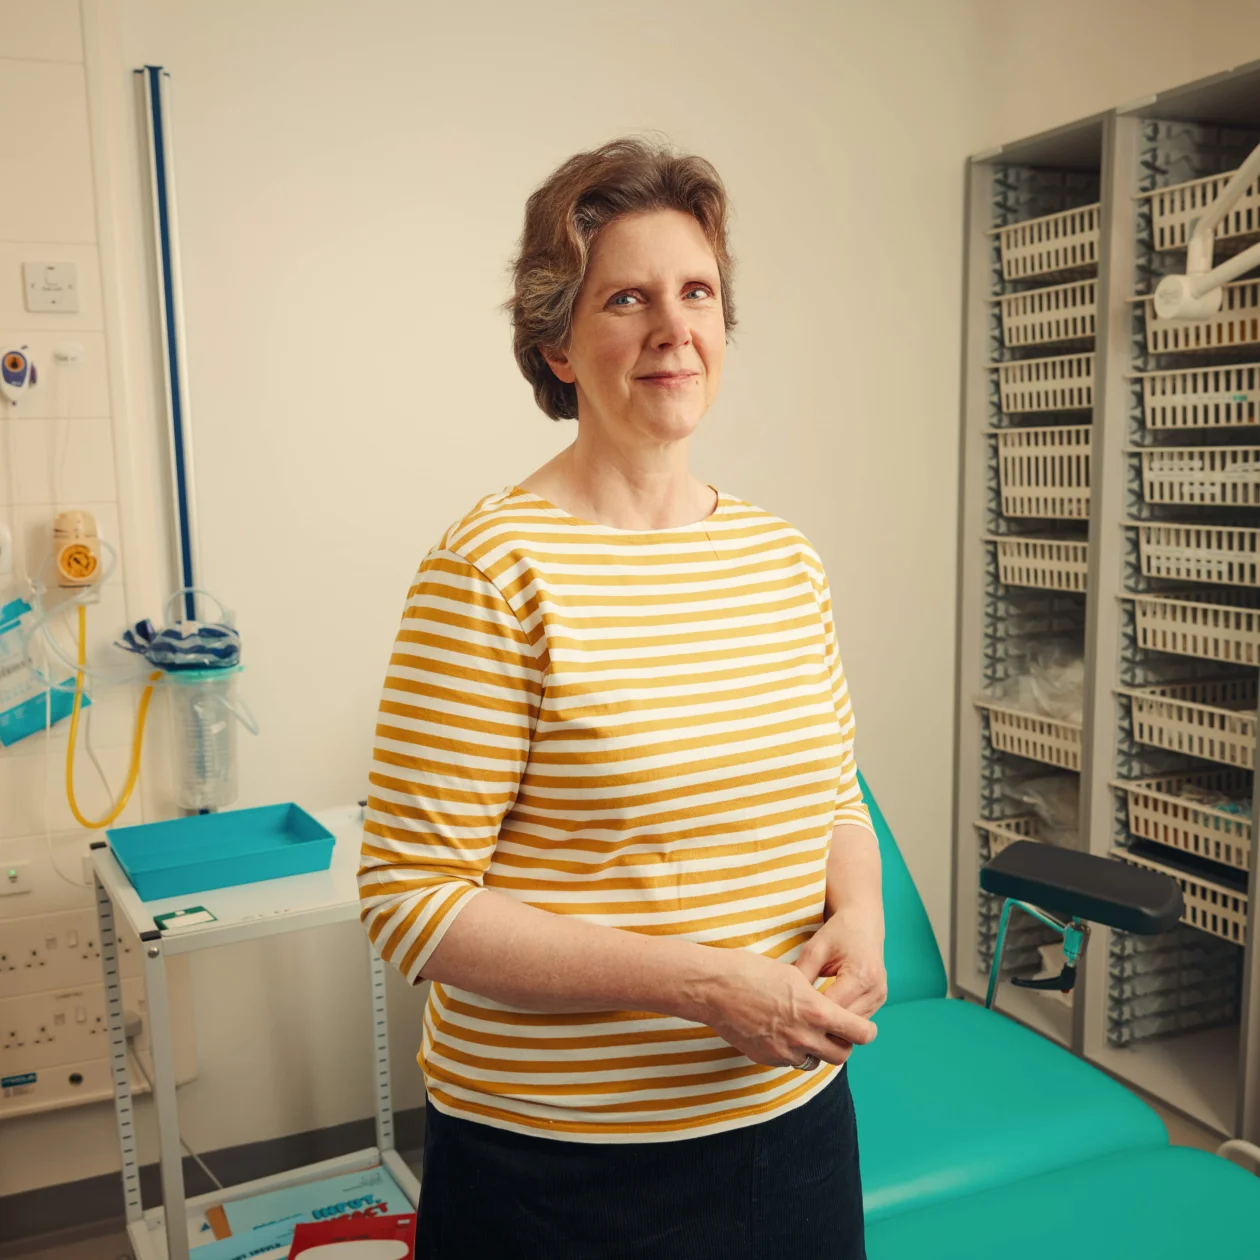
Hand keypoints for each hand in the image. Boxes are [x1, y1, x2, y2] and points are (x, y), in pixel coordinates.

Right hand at [691, 948, 877, 1069]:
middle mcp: (804, 1037)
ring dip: (817, 1049)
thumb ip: (816, 999)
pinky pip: (790, 1062)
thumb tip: (827, 1009)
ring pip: (815, 1061)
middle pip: (842, 1055)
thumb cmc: (752, 972)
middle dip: (844, 1044)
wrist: (715, 988)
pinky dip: (792, 1052)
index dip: (866, 1031)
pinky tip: (780, 1032)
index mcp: (816, 1011)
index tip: (865, 1028)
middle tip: (838, 1032)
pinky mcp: (766, 1059)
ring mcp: (784, 1052)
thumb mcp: (794, 977)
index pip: (859, 1032)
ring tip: (806, 1031)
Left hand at [795, 914, 887, 1021]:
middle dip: (821, 1025)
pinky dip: (842, 1022)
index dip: (811, 1014)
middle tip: (796, 1025)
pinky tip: (824, 1018)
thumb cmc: (838, 933)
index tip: (791, 1017)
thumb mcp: (815, 949)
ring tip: (809, 1024)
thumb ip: (802, 975)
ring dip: (833, 1027)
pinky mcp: (879, 1000)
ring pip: (852, 1026)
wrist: (863, 922)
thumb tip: (787, 1002)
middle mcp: (875, 989)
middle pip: (845, 1022)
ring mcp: (880, 997)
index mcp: (861, 975)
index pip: (833, 1007)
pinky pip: (858, 1020)